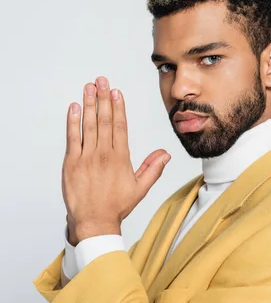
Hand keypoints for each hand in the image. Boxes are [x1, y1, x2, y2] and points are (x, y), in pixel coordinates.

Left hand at [62, 76, 170, 241]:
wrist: (94, 221)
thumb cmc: (116, 206)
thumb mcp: (140, 188)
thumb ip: (153, 168)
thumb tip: (165, 153)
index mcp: (120, 158)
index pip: (120, 126)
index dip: (118, 107)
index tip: (116, 92)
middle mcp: (104, 154)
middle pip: (104, 120)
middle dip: (103, 98)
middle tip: (101, 80)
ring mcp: (86, 158)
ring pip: (88, 125)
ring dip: (89, 104)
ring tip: (89, 87)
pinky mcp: (72, 163)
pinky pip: (72, 138)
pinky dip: (72, 122)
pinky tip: (74, 108)